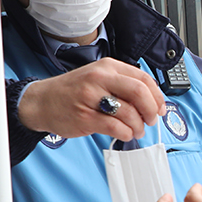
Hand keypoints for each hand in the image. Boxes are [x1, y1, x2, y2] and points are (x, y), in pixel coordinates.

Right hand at [17, 58, 164, 141]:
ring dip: (138, 126)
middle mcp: (100, 79)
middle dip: (151, 110)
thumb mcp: (98, 77)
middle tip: (151, 120)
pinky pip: (116, 128)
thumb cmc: (72, 91)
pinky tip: (124, 134)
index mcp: (107, 66)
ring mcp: (91, 98)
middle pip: (139, 92)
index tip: (160, 108)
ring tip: (136, 130)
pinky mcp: (85, 117)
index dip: (157, 95)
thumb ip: (122, 84)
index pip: (143, 78)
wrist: (41, 102)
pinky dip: (126, 134)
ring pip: (129, 113)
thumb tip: (151, 101)